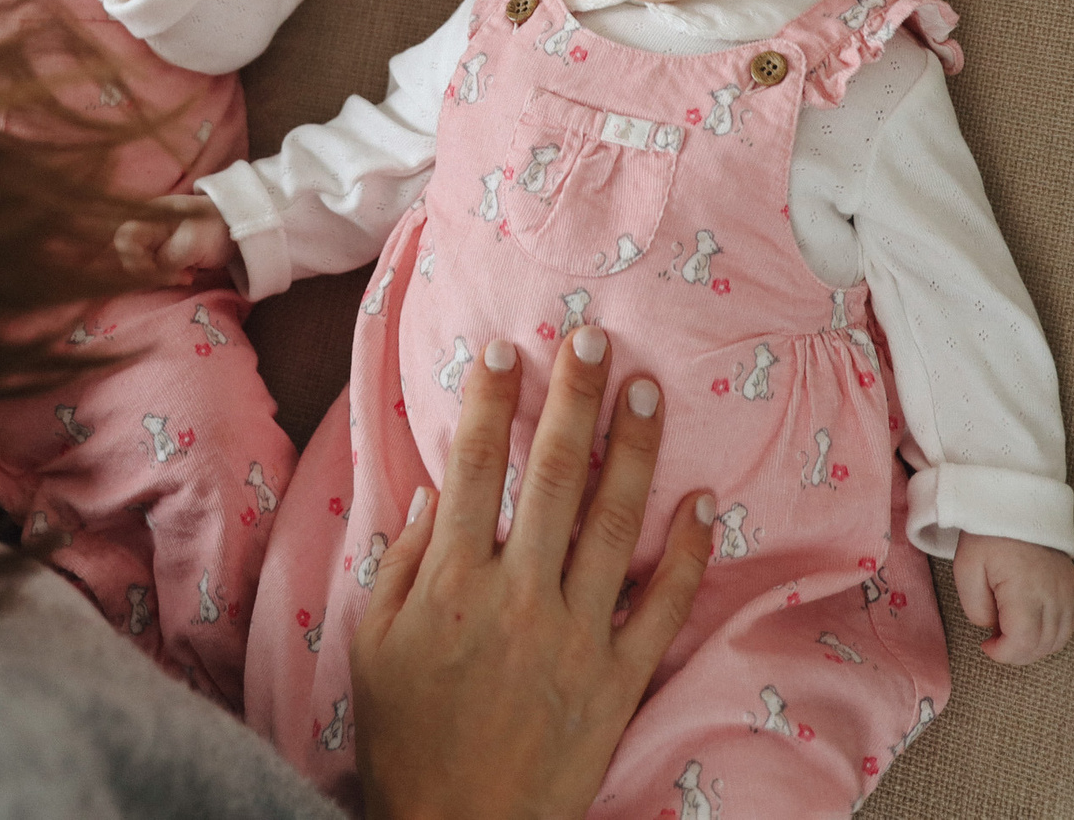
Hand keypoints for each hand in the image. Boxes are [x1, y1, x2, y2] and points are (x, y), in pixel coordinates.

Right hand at [110, 194, 236, 284]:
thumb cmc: (215, 228)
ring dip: (163, 276)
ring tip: (188, 275)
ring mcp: (157, 240)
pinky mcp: (167, 253)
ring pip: (143, 266)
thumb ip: (166, 258)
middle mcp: (147, 227)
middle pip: (130, 255)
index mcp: (149, 216)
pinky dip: (170, 277)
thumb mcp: (191, 243)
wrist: (241, 226)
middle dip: (151, 271)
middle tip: (178, 276)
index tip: (157, 269)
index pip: (123, 239)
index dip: (134, 258)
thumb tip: (155, 271)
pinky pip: (156, 270)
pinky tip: (189, 275)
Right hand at [352, 327, 714, 819]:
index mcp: (449, 581)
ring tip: (649, 389)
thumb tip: (430, 493)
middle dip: (574, 397)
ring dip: (633, 450)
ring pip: (613, 523)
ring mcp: (574, 637)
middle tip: (592, 337)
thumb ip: (399, 563)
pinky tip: (702, 503)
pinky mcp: (617, 680)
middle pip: (552, 474)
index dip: (488, 401)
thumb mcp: (371, 643)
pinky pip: (661, 607)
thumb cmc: (405, 736)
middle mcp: (516, 596)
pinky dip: (688, 555)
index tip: (504, 350)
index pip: (472, 466)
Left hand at [952, 532, 1073, 664]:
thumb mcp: (967, 570)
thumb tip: (992, 628)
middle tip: (996, 643)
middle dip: (1017, 653)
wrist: (1017, 506)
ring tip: (1011, 634)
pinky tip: (1030, 625)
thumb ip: (976, 608)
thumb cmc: (987, 537)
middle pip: (1044, 645)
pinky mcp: (1073, 587)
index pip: (1024, 642)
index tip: (986, 646)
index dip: (1004, 654)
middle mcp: (1054, 595)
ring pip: (1060, 639)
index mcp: (1025, 591)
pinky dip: (1051, 634)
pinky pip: (1069, 624)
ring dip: (1035, 647)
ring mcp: (1068, 592)